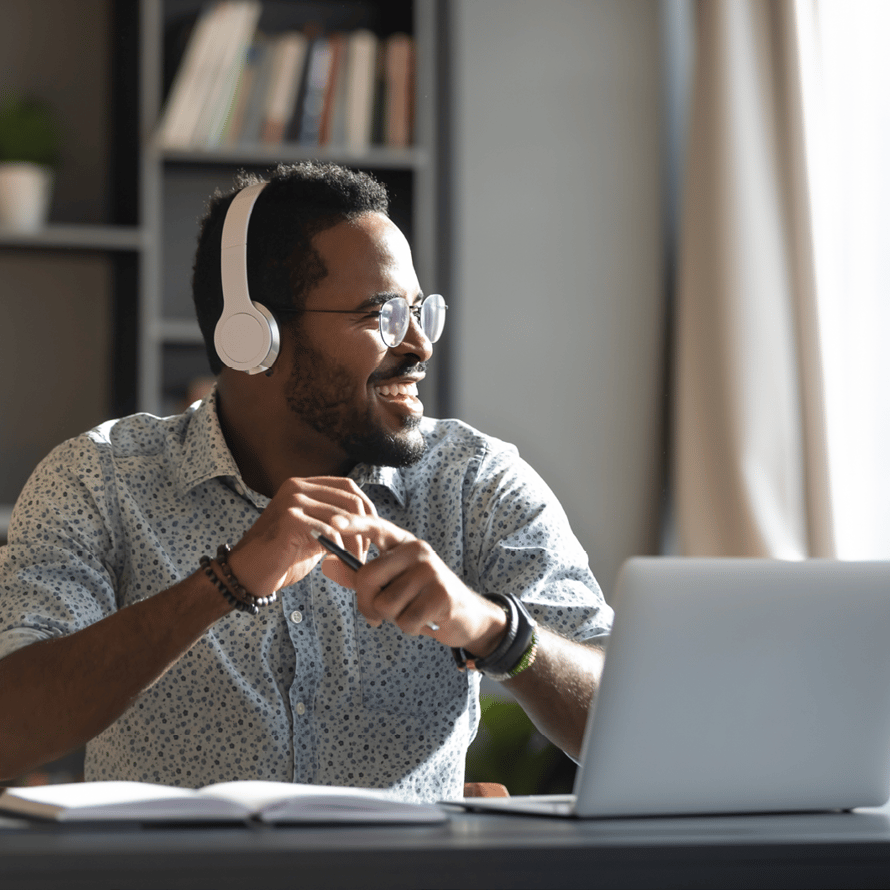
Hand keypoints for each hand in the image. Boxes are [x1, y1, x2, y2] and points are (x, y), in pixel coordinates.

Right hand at [226, 477, 377, 597]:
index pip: (348, 486)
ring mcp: (292, 501)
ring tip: (352, 563)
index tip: (373, 533)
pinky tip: (335, 564)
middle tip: (364, 554)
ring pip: (343, 518)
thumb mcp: (314, 532)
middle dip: (365, 529)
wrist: (248, 574)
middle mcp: (297, 487)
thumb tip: (366, 521)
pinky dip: (339, 550)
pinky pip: (329, 532)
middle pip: (350, 500)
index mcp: (304, 485)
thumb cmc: (282, 557)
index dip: (367, 509)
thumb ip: (334, 521)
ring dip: (354, 544)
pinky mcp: (290, 519)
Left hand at [324, 513, 507, 655]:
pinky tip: (425, 620)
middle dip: (367, 604)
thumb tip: (326, 565)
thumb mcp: (390, 585)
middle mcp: (417, 550)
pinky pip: (405, 619)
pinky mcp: (441, 594)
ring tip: (411, 612)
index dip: (354, 524)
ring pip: (385, 604)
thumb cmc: (422, 598)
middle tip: (379, 614)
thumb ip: (358, 576)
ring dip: (393, 618)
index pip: (376, 527)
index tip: (333, 522)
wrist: (466, 616)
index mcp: (403, 544)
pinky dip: (410, 628)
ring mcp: (431, 570)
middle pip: (368, 577)